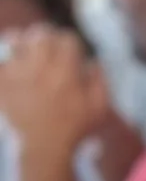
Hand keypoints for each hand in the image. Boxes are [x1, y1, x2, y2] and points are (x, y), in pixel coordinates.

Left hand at [0, 27, 109, 158]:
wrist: (44, 147)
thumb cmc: (76, 128)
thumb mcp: (100, 108)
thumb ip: (100, 81)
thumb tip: (94, 61)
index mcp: (66, 71)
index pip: (67, 38)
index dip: (72, 43)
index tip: (74, 52)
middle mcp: (39, 67)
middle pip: (40, 33)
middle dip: (48, 36)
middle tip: (52, 46)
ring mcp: (17, 73)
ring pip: (15, 39)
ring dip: (24, 41)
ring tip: (30, 50)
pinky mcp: (2, 81)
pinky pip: (1, 59)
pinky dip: (8, 56)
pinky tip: (15, 63)